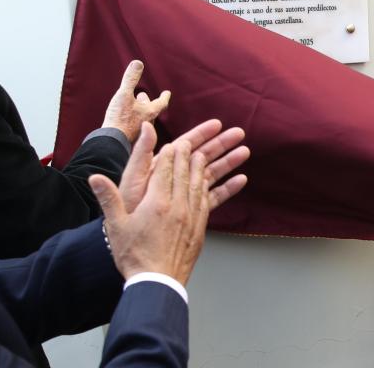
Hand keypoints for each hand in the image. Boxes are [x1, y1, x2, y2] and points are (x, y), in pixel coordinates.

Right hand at [89, 122, 248, 284]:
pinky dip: (209, 189)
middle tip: (190, 143)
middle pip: (184, 173)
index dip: (169, 154)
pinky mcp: (199, 229)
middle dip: (187, 155)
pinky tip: (208, 184)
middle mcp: (177, 206)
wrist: (157, 282)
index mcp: (156, 202)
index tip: (173, 143)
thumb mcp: (116, 226)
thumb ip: (108, 199)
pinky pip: (207, 202)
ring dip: (201, 168)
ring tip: (204, 156)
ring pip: (198, 185)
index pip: (164, 170)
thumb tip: (95, 178)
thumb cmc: (134, 256)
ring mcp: (191, 217)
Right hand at [102, 60, 170, 142]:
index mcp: (150, 113)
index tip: (167, 92)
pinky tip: (125, 122)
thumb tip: (138, 62)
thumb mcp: (124, 95)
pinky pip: (133, 127)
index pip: (161, 103)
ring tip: (134, 106)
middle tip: (144, 95)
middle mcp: (147, 124)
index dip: (164, 97)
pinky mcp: (130, 139)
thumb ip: (130, 79)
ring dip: (139, 111)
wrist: (110, 143)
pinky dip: (131, 120)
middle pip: (151, 111)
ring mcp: (139, 134)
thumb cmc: (119, 119)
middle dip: (148, 102)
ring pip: (142, 120)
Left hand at [118, 120, 249, 212]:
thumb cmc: (128, 210)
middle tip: (239, 133)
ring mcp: (185, 195)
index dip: (201, 134)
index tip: (217, 124)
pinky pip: (213, 197)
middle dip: (220, 144)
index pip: (185, 145)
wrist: (135, 247)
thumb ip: (142, 153)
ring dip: (228, 162)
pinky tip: (241, 180)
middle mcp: (175, 179)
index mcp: (162, 167)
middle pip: (202, 156)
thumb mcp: (132, 178)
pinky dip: (227, 188)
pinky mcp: (192, 211)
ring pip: (210, 174)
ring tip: (245, 152)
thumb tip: (146, 126)